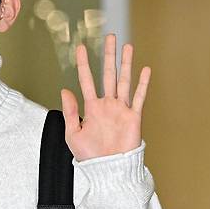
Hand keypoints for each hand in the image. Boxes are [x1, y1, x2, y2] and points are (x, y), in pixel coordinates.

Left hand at [60, 33, 149, 161]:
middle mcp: (107, 105)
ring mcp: (121, 110)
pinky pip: (138, 98)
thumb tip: (65, 90)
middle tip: (109, 37)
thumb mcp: (73, 134)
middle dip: (108, 56)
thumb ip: (71, 112)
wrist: (108, 171)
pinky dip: (142, 84)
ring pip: (124, 81)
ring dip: (126, 64)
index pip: (86, 80)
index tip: (81, 48)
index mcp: (92, 108)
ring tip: (127, 46)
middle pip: (108, 74)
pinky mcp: (134, 118)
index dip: (84, 64)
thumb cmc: (89, 156)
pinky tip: (144, 69)